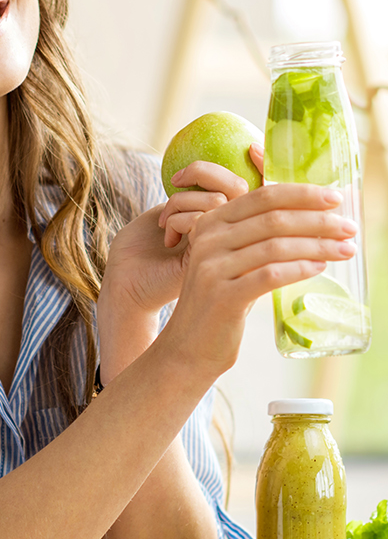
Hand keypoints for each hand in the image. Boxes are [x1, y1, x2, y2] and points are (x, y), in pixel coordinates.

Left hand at [102, 154, 256, 316]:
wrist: (127, 284)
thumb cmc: (142, 247)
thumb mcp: (169, 212)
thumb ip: (196, 195)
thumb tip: (218, 169)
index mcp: (227, 223)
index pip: (259, 188)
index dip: (265, 166)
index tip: (254, 148)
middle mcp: (233, 236)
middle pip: (241, 187)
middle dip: (204, 173)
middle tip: (177, 179)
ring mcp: (224, 250)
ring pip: (219, 201)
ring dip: (182, 201)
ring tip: (165, 223)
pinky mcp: (210, 259)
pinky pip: (204, 221)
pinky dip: (179, 219)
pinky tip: (169, 239)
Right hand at [161, 180, 357, 376]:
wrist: (189, 345)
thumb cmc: (220, 300)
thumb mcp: (229, 260)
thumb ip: (255, 236)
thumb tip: (312, 218)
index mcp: (210, 223)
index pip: (261, 197)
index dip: (301, 194)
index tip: (334, 198)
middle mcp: (207, 239)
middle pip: (272, 219)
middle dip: (318, 220)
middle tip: (348, 228)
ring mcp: (212, 267)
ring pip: (275, 246)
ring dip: (317, 245)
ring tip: (344, 250)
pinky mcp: (223, 296)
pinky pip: (270, 275)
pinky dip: (300, 269)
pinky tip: (319, 267)